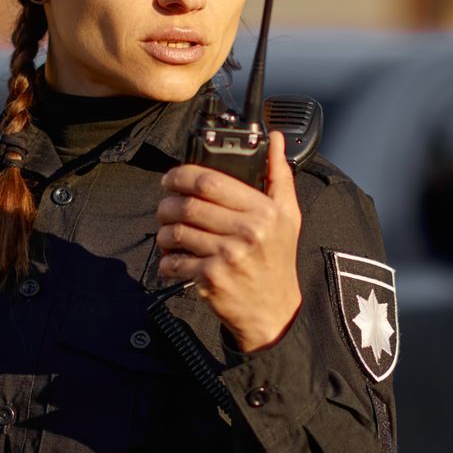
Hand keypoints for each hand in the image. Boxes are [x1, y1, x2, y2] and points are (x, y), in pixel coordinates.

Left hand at [156, 132, 302, 352]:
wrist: (274, 311)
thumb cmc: (278, 260)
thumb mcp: (287, 216)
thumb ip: (279, 175)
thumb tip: (275, 140)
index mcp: (264, 212)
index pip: (211, 182)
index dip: (183, 175)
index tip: (173, 178)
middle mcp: (246, 233)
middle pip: (189, 204)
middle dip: (168, 201)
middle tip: (165, 203)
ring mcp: (227, 257)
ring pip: (177, 231)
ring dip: (164, 229)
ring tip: (168, 230)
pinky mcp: (210, 279)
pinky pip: (174, 261)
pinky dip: (166, 258)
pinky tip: (173, 256)